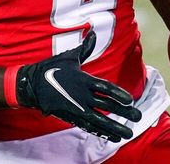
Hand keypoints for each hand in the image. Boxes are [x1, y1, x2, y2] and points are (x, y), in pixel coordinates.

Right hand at [15, 31, 141, 141]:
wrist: (31, 85)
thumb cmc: (51, 68)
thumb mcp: (69, 57)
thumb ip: (85, 48)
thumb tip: (93, 33)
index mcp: (83, 79)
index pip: (105, 88)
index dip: (119, 94)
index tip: (130, 100)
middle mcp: (81, 96)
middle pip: (106, 106)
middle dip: (124, 112)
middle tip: (138, 116)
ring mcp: (76, 108)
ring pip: (99, 120)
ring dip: (115, 127)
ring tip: (129, 133)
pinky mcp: (71, 117)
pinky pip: (89, 127)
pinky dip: (101, 132)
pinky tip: (112, 137)